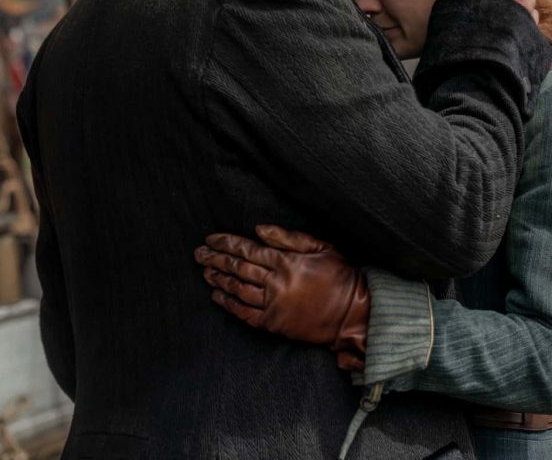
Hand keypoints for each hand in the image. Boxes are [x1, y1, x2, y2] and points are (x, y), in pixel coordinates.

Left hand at [194, 225, 369, 370]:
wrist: (352, 311)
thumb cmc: (340, 275)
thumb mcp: (321, 246)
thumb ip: (288, 237)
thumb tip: (258, 229)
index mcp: (286, 261)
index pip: (247, 249)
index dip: (226, 243)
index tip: (210, 239)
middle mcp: (275, 282)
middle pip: (237, 268)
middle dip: (216, 259)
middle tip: (199, 254)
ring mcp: (273, 304)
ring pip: (237, 290)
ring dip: (218, 280)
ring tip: (205, 272)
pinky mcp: (274, 323)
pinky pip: (245, 313)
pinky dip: (229, 304)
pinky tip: (217, 297)